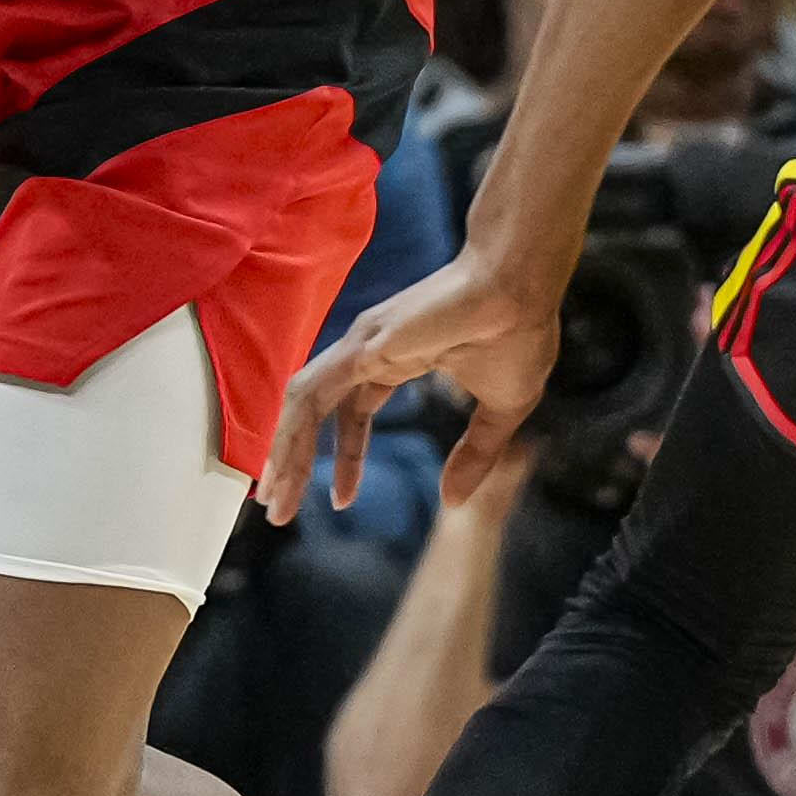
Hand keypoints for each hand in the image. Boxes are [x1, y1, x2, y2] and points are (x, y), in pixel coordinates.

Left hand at [270, 246, 565, 521]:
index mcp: (397, 358)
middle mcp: (368, 350)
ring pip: (303, 405)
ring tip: (274, 502)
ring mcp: (359, 345)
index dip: (347, 456)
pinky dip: (290, 431)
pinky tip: (283, 467)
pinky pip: (309, 393)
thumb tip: (454, 502)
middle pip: (317, 411)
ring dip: (284, 454)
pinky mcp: (359, 346)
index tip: (343, 500)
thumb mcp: (501, 408)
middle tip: (279, 509)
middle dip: (296, 460)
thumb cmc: (518, 332)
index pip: (354, 411)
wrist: (521, 286)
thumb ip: (476, 454)